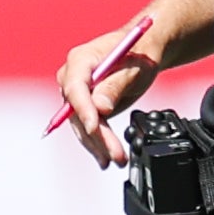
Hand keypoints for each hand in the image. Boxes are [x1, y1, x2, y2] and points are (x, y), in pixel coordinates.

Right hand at [55, 19, 162, 167]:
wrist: (141, 53)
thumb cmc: (138, 53)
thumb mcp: (133, 68)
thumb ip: (115, 86)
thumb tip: (100, 108)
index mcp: (80, 60)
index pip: (75, 88)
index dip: (83, 110)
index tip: (94, 127)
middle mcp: (72, 78)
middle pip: (78, 111)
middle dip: (96, 135)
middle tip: (114, 153)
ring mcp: (77, 94)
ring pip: (82, 124)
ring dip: (98, 145)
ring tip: (115, 161)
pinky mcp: (85, 107)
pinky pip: (88, 127)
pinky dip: (98, 143)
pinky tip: (106, 158)